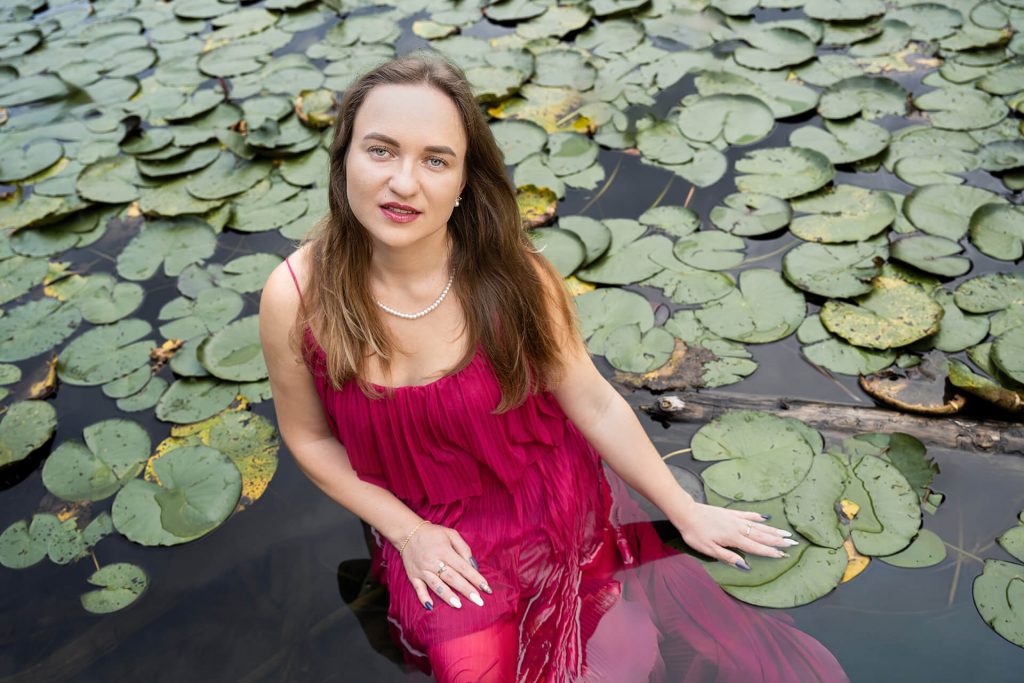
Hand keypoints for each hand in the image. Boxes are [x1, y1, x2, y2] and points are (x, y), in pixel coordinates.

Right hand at [400, 522, 491, 610]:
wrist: (408, 532)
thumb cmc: (433, 534)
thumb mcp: (451, 534)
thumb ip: (464, 549)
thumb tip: (473, 565)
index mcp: (445, 551)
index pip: (463, 567)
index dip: (475, 578)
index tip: (486, 588)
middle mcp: (433, 561)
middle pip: (452, 578)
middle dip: (466, 590)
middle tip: (478, 601)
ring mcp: (422, 570)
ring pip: (436, 585)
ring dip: (447, 596)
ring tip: (458, 605)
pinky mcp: (413, 576)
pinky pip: (418, 589)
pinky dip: (423, 598)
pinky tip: (431, 607)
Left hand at [672, 503, 797, 569]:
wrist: (687, 513)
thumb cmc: (696, 534)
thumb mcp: (709, 550)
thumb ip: (729, 558)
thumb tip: (746, 566)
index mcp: (734, 539)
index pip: (757, 547)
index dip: (771, 552)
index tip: (784, 555)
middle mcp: (738, 528)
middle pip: (762, 535)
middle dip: (778, 540)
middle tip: (793, 543)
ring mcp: (735, 519)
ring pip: (758, 525)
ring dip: (772, 530)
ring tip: (785, 533)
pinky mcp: (730, 512)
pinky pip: (748, 515)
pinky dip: (758, 517)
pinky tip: (766, 517)